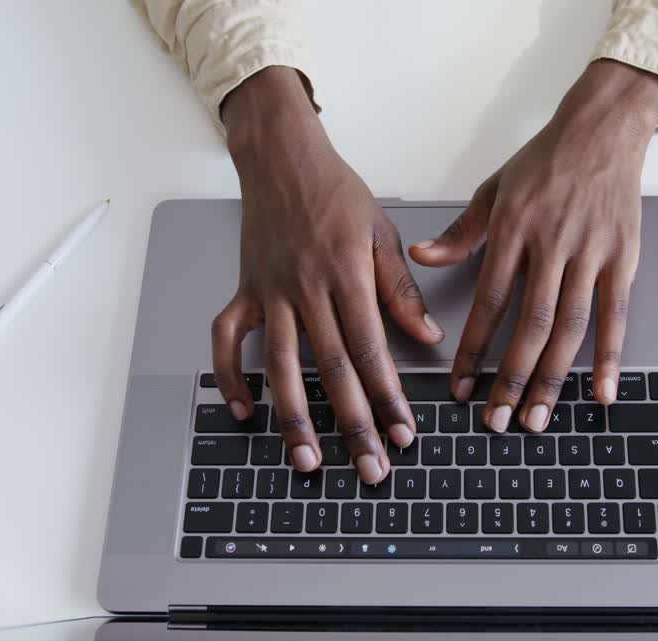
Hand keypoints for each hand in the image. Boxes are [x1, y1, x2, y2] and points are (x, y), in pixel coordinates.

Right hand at [212, 67, 444, 483]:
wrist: (281, 156)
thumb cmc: (334, 190)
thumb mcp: (381, 232)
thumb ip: (401, 289)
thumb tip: (428, 335)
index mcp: (346, 275)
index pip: (372, 351)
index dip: (388, 398)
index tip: (403, 433)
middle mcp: (306, 289)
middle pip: (333, 370)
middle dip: (353, 424)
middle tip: (370, 466)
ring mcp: (270, 293)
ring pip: (283, 366)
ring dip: (295, 418)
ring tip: (308, 459)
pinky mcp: (244, 291)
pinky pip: (229, 340)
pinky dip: (233, 377)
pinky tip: (245, 411)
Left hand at [410, 60, 657, 432]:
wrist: (603, 130)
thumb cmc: (545, 161)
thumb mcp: (493, 190)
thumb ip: (460, 232)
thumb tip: (421, 259)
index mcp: (513, 229)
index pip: (489, 301)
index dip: (473, 349)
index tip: (461, 387)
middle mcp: (552, 244)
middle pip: (530, 325)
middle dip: (511, 378)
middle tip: (498, 420)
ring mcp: (591, 252)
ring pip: (570, 327)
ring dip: (552, 378)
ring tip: (537, 418)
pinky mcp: (623, 257)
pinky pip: (615, 315)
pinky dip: (608, 357)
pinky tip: (601, 392)